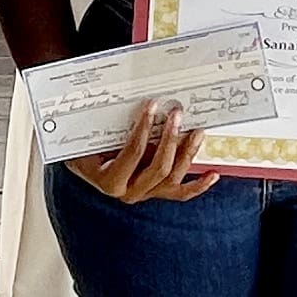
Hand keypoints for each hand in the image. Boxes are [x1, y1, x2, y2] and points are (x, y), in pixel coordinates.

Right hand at [68, 99, 218, 204]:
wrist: (84, 167)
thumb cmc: (84, 151)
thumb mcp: (87, 139)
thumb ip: (106, 127)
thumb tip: (129, 102)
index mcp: (110, 181)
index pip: (133, 153)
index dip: (143, 128)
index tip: (152, 106)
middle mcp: (129, 192)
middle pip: (158, 168)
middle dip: (170, 139)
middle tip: (177, 114)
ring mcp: (145, 194)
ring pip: (172, 178)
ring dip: (187, 154)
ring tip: (197, 132)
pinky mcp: (156, 193)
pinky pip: (180, 192)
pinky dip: (198, 185)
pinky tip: (213, 174)